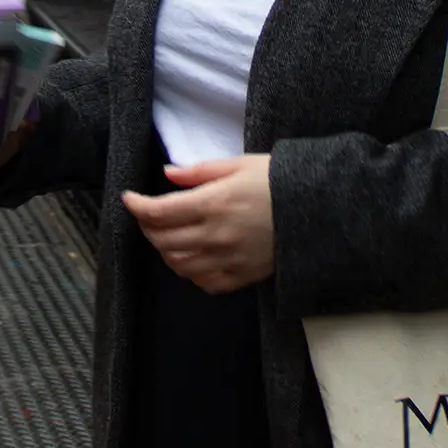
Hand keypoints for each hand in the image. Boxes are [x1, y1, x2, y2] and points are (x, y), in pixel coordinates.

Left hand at [122, 155, 274, 294]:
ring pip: (178, 264)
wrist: (319, 210)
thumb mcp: (240, 165)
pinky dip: (190, 272)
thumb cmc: (279, 181)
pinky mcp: (242, 276)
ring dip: (165, 250)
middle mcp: (216, 235)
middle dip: (146, 227)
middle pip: (162, 240)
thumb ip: (200, 171)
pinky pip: (204, 282)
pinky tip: (193, 257)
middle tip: (148, 216)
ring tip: (168, 236)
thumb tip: (167, 174)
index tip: (128, 198)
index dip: (136, 206)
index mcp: (213, 203)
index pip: (158, 212)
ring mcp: (228, 259)